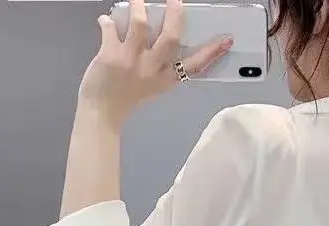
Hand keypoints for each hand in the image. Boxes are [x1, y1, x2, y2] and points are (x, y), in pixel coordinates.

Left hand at [78, 0, 232, 127]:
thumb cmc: (126, 97)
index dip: (212, 52)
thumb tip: (159, 30)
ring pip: (141, 24)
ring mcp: (131, 61)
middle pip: (170, 37)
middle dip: (175, 14)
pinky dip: (107, 21)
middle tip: (175, 0)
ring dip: (138, 6)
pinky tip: (106, 21)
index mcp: (166, 78)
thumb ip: (159, 64)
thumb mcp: (152, 84)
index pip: (195, 65)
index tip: (226, 40)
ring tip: (137, 1)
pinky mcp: (110, 55)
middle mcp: (152, 69)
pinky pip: (110, 27)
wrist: (102, 112)